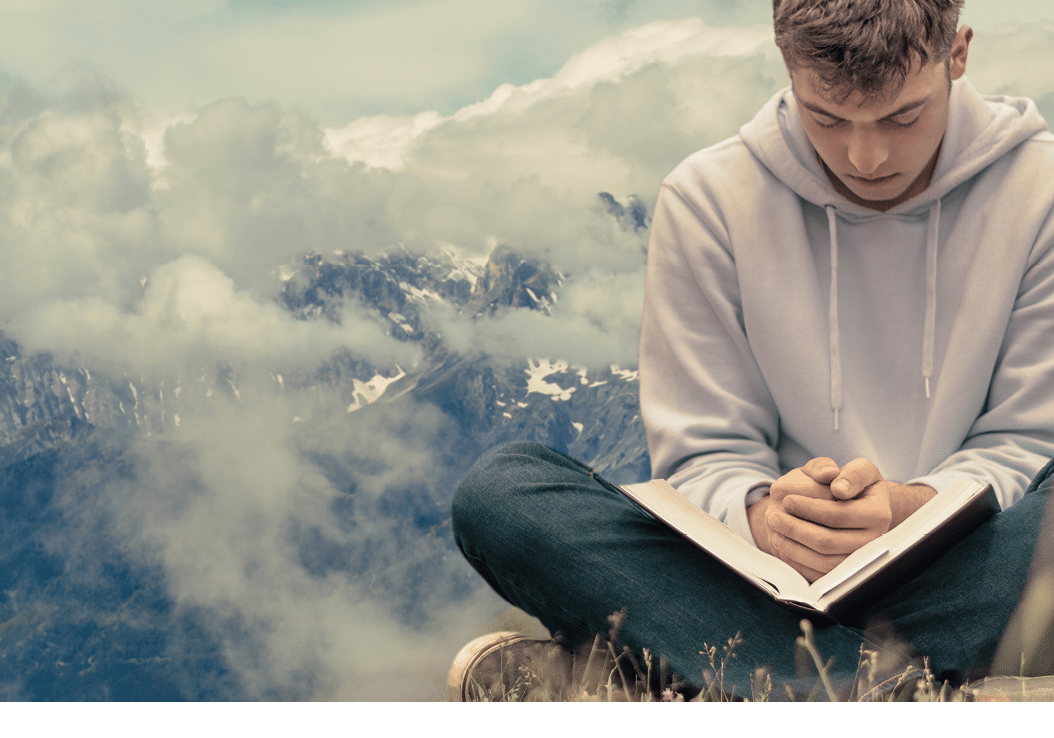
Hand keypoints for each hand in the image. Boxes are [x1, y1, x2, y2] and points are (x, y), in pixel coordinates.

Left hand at [751, 458, 892, 582]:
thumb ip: (851, 473)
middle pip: (828, 541)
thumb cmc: (854, 485)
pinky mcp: (846, 572)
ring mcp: (860, 559)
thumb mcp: (858, 469)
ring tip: (776, 531)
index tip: (786, 499)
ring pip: (823, 562)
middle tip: (773, 517)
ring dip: (793, 547)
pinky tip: (784, 546)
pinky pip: (821, 576)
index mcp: (878, 513)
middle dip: (795, 529)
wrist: (859, 507)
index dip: (809, 507)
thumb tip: (838, 486)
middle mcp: (874, 540)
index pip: (838, 514)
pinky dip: (799, 563)